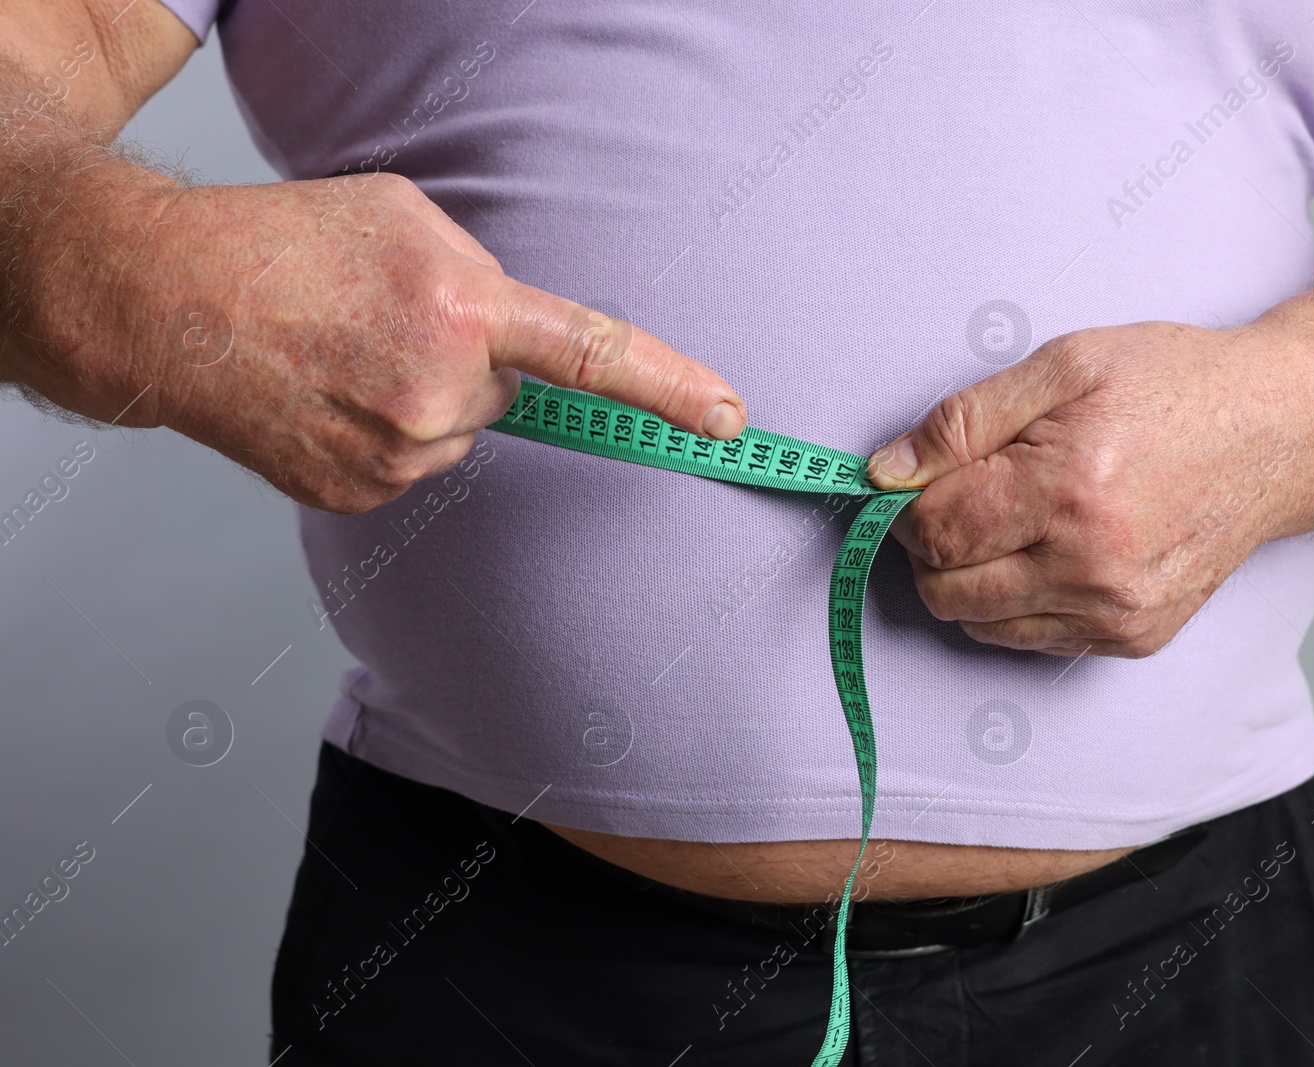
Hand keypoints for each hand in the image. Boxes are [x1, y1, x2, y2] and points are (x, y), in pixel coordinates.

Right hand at [16, 169, 746, 512]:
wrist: (167, 301)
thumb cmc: (286, 244)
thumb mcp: (404, 217)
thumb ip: (485, 277)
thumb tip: (520, 338)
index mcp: (462, 309)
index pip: (593, 354)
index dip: (669, 387)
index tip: (728, 416)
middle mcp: (439, 392)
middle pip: (506, 392)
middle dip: (468, 361)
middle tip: (386, 323)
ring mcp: (398, 454)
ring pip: (457, 431)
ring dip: (422, 398)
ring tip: (344, 356)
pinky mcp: (361, 494)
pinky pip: (412, 464)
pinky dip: (385, 434)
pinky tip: (329, 396)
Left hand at [866, 321, 1302, 657]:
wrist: (1278, 432)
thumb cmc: (1172, 387)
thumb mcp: (1063, 366)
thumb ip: (962, 421)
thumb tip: (885, 472)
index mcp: (1068, 489)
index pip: (935, 529)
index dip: (906, 504)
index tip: (916, 479)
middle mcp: (1093, 565)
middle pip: (947, 589)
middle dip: (931, 544)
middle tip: (962, 496)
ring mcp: (1116, 611)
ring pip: (980, 623)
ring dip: (969, 577)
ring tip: (1008, 519)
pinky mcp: (1134, 637)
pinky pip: (1030, 639)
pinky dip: (1015, 602)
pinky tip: (1046, 549)